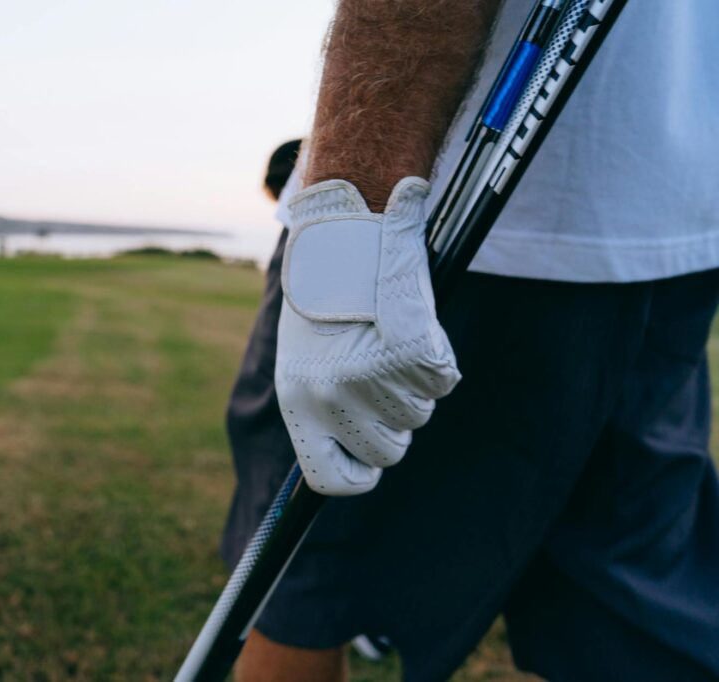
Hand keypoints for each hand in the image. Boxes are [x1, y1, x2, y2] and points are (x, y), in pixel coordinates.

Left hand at [276, 177, 459, 495]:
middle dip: (394, 418)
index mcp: (295, 398)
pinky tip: (415, 326)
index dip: (357, 471)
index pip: (329, 479)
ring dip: (415, 384)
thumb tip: (357, 468)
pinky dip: (439, 358)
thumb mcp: (307, 355)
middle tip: (382, 371)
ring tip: (391, 340)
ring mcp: (365, 377)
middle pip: (388, 450)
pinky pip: (441, 381)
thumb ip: (327, 407)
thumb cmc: (325, 293)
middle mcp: (326, 395)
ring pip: (417, 414)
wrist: (339, 229)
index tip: (366, 453)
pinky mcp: (402, 353)